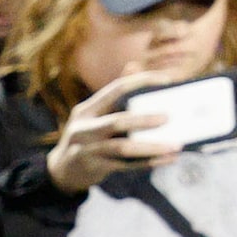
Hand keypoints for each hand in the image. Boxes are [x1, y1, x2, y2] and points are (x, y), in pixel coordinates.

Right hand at [45, 72, 179, 195]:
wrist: (61, 171)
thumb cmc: (86, 136)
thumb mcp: (93, 114)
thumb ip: (114, 94)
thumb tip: (134, 65)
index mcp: (87, 109)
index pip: (116, 88)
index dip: (141, 82)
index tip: (168, 79)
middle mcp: (84, 128)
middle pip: (117, 121)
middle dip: (144, 119)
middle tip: (169, 117)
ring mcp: (87, 150)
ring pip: (122, 148)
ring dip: (151, 146)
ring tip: (175, 146)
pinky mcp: (94, 168)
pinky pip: (126, 166)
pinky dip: (148, 162)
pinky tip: (167, 159)